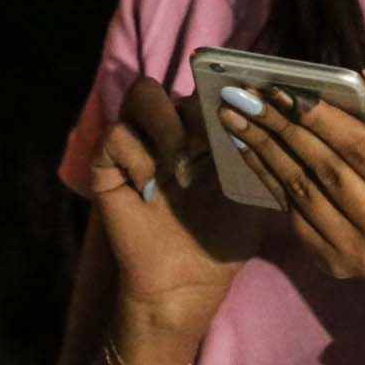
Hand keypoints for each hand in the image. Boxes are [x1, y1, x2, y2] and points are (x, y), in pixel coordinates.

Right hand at [88, 78, 269, 328]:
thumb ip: (254, 146)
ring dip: (167, 127)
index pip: (206, 85)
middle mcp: (169, 129)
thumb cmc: (225, 236)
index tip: (239, 105)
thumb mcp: (251, 186)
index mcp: (203, 129)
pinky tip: (153, 188)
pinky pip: (115, 136)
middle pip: (174, 82)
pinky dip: (137, 157)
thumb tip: (257, 107)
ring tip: (182, 169)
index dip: (221, 87)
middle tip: (207, 148)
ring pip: (141, 95)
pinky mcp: (108, 168)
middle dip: (195, 110)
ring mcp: (137, 145)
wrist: (191, 283)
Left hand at [213, 77, 364, 336]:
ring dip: (264, 149)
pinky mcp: (334, 264)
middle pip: (326, 170)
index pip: (363, 150)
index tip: (283, 88)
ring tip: (235, 116)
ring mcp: (359, 254)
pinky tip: (249, 148)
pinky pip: (293, 214)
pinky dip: (268, 177)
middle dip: (282, 127)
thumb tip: (363, 80)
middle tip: (245, 95)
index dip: (321, 118)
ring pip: (302, 192)